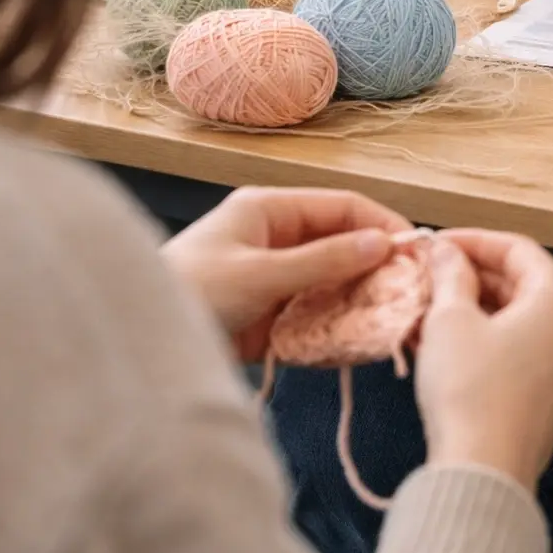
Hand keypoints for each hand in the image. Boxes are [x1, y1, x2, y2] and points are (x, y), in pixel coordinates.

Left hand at [161, 187, 406, 361]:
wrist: (135, 345)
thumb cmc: (189, 293)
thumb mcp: (260, 274)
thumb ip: (324, 261)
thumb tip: (384, 245)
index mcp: (269, 210)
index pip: (343, 207)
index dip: (383, 225)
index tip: (417, 255)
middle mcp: (277, 240)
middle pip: (344, 247)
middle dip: (379, 271)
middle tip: (414, 296)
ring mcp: (275, 281)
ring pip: (336, 285)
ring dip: (363, 303)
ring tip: (396, 324)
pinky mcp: (271, 319)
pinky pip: (318, 318)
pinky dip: (340, 329)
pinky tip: (362, 344)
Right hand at [413, 229, 552, 491]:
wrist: (484, 473)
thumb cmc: (470, 392)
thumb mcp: (450, 319)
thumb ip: (451, 274)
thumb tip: (447, 252)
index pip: (518, 249)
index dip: (473, 240)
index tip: (438, 243)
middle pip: (523, 285)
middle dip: (472, 278)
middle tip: (430, 277)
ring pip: (520, 322)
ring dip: (475, 312)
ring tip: (429, 312)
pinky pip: (521, 355)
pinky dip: (487, 343)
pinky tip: (446, 348)